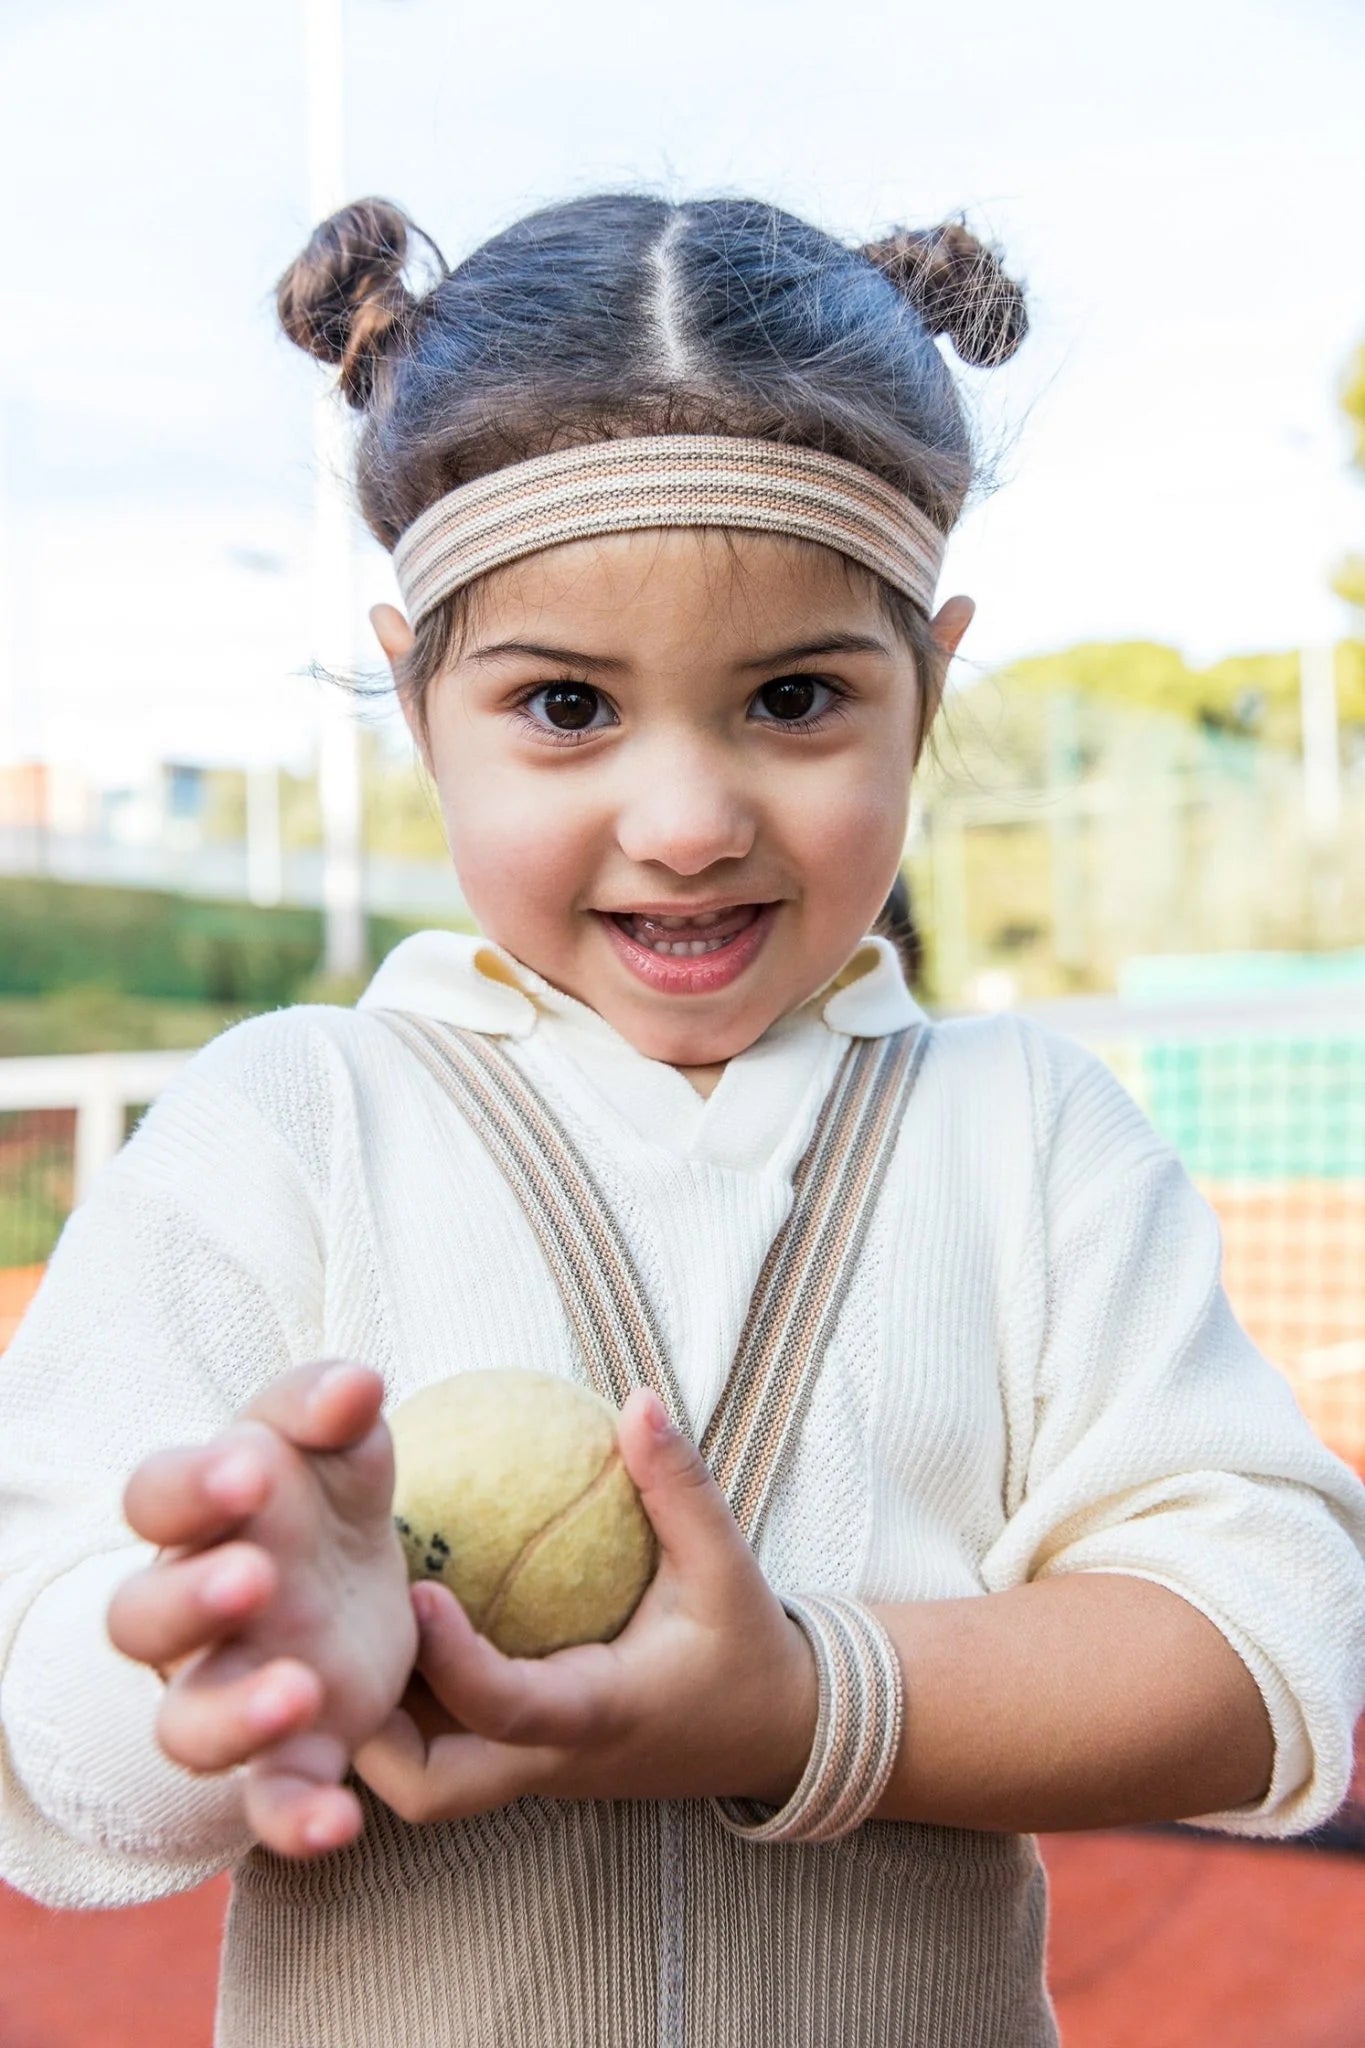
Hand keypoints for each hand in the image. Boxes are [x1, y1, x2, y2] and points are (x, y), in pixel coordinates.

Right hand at [107, 1361, 418, 1858]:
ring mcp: (233, 1687)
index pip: (155, 1498)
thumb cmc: (326, 1490)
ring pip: (186, 1727)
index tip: (252, 1471)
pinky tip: (341, 1822)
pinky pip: (270, 1799)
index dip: (191, 1487)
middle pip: (142, 1620)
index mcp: (199, 1518)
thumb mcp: (339, 1438)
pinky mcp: (292, 1750)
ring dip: (233, 1716)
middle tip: (254, 1577)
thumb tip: (358, 1384)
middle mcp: (194, 1612)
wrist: (362, 1571)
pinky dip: (294, 1821)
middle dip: (190, 1600)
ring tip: (300, 1689)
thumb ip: (333, 1405)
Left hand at [352, 1391, 816, 1824]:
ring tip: (337, 1619)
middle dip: (366, 1737)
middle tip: (332, 1638)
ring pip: (417, 1777)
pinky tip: (379, 1615)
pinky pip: (441, 1741)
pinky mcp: (518, 1758)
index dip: (454, 1663)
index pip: (509, 1710)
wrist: (772, 1736)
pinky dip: (403, 1698)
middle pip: (428, 1788)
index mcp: (596, 1716)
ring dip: (372, 1717)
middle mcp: (545, 1758)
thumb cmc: (745, 1650)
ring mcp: (525, 1768)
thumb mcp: (728, 1567)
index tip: (419, 1591)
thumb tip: (636, 1400)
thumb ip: (681, 1489)